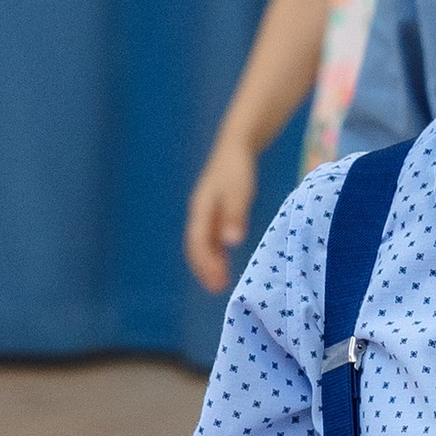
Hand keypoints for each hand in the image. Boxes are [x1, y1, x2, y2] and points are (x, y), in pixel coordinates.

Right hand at [184, 129, 258, 292]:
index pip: (198, 242)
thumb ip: (235, 215)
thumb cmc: (238, 168)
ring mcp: (204, 213)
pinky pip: (208, 238)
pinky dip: (214, 253)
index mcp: (201, 208)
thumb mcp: (239, 191)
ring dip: (208, 263)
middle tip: (217, 288)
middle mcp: (199, 213)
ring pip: (201, 244)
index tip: (217, 281)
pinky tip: (223, 263)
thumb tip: (232, 242)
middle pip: (196, 246)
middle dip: (204, 268)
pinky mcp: (212, 212)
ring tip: (219, 283)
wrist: (235, 147)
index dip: (206, 263)